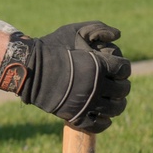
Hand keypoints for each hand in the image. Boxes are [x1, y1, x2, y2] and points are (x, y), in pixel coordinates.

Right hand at [0, 21, 131, 131]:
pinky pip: (98, 124)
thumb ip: (98, 28)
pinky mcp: (75, 116)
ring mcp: (86, 103)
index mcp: (98, 65)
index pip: (124, 69)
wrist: (28, 69)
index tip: (117, 69)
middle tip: (116, 85)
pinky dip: (104, 122)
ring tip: (112, 101)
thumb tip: (118, 34)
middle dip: (121, 86)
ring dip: (117, 104)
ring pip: (115, 109)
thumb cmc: (50, 47)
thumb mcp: (73, 30)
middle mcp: (95, 85)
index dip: (123, 68)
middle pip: (123, 90)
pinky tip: (103, 116)